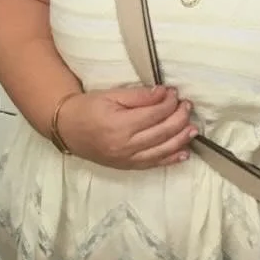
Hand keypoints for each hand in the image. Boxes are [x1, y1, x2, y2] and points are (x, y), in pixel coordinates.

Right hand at [57, 85, 194, 169]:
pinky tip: (184, 152)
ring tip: (193, 128)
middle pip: (162, 132)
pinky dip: (170, 159)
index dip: (169, 102)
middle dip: (179, 118)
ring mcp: (127, 159)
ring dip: (180, 139)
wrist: (66, 129)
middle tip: (187, 106)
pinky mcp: (127, 166)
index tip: (175, 92)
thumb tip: (164, 93)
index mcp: (120, 125)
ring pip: (161, 150)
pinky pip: (153, 164)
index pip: (154, 114)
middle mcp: (125, 145)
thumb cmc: (87, 108)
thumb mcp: (110, 95)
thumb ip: (138, 96)